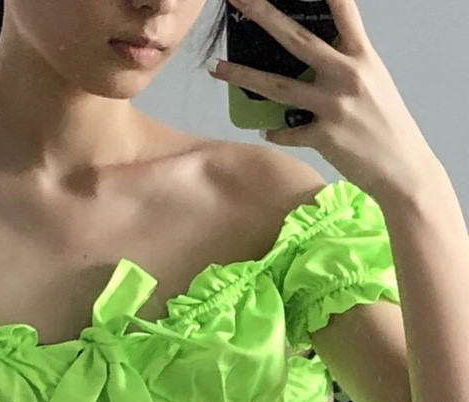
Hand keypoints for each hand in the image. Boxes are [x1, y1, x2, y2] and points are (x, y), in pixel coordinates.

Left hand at [208, 0, 438, 199]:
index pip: (346, 14)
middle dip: (266, 16)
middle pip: (298, 40)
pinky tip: (267, 130)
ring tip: (217, 68)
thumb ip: (345, 66)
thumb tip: (313, 59)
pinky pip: (286, 132)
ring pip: (278, 87)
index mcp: (363, 58)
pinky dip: (275, 132)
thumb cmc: (386, 123)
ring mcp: (333, 106)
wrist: (402, 167)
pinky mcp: (323, 136)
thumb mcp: (374, 83)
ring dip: (244, 77)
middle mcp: (347, 75)